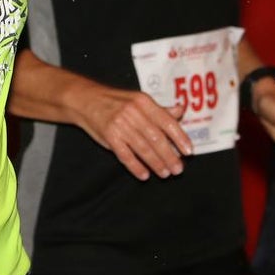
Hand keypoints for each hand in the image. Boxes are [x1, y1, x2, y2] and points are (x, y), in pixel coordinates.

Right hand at [74, 85, 192, 180]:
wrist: (86, 100)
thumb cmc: (116, 102)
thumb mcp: (138, 100)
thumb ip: (160, 109)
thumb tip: (182, 110)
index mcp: (144, 101)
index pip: (166, 121)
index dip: (179, 137)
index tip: (188, 151)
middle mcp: (133, 112)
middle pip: (156, 138)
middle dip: (169, 155)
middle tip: (178, 169)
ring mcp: (120, 124)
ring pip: (142, 148)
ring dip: (155, 163)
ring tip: (165, 173)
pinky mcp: (109, 136)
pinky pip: (125, 155)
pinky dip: (135, 166)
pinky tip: (144, 175)